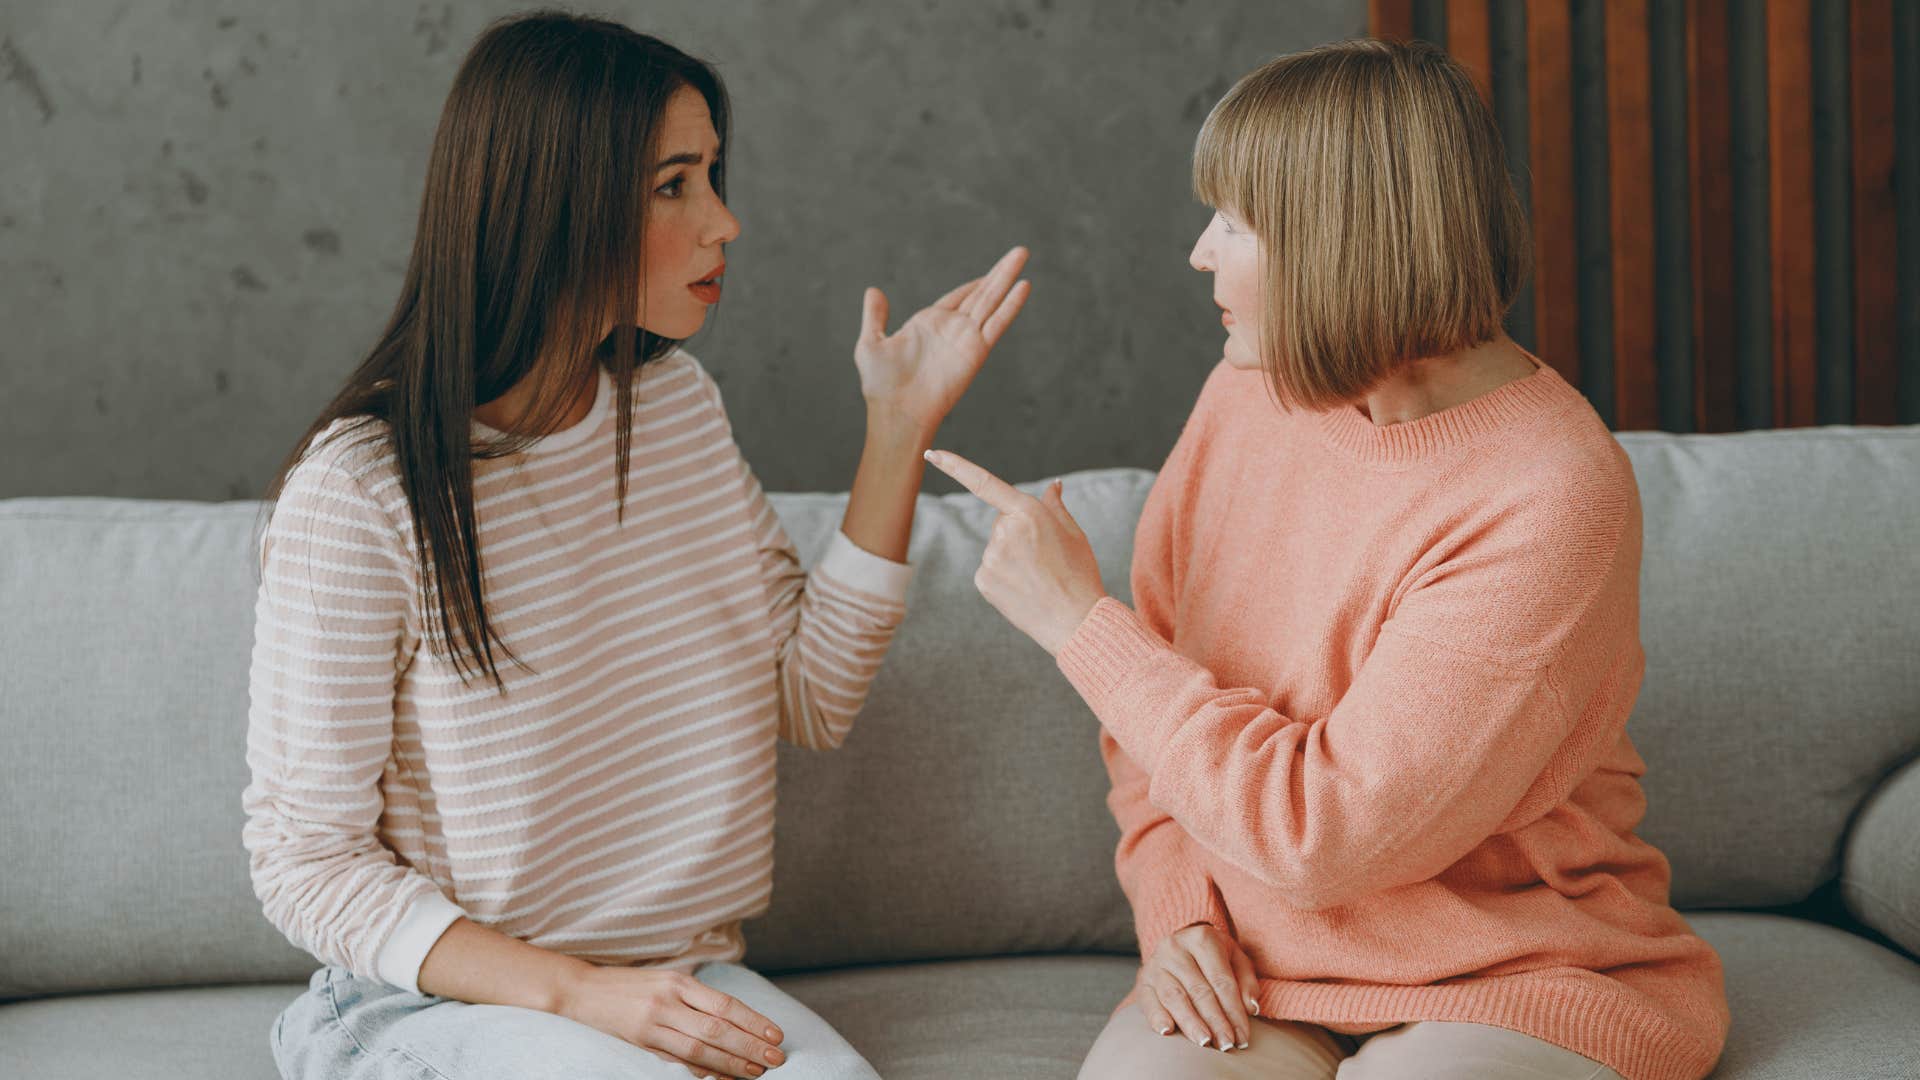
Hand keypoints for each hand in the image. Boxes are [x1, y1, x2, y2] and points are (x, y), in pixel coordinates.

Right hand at [555, 965, 784, 1078]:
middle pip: (717, 1028)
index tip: (776, 1035)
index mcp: (679, 982)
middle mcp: (668, 1001)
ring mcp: (652, 1023)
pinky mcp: (640, 1041)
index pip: (725, 1004)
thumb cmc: (630, 985)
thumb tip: (733, 1025)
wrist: (582, 990)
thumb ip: (696, 1000)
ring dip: (730, 1063)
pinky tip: (722, 1077)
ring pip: (699, 1048)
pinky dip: (701, 1071)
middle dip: (750, 1046)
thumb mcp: (666, 981)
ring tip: (755, 1072)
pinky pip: (677, 1060)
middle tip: (776, 1058)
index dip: (753, 1021)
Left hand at [854, 246, 1030, 434]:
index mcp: (929, 323)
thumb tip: (873, 290)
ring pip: (992, 300)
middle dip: (999, 272)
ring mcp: (966, 338)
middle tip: (1020, 251)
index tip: (991, 272)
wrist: (897, 411)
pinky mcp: (976, 350)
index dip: (974, 284)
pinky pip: (997, 323)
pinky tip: (1023, 286)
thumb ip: (875, 316)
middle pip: (981, 293)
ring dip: (1007, 277)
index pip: (958, 297)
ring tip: (1023, 254)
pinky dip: (1010, 305)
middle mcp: (952, 328)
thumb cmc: (881, 385)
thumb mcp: (871, 343)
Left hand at [921, 449, 1105, 654]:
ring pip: (996, 547)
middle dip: (1018, 532)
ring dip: (1012, 556)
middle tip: (1044, 557)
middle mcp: (1004, 532)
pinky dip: (1004, 576)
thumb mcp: (1074, 533)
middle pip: (1001, 522)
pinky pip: (990, 569)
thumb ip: (1054, 505)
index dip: (955, 466)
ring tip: (1037, 576)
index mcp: (1028, 512)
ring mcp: (991, 557)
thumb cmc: (1079, 574)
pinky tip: (1024, 588)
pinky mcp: (983, 580)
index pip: (984, 482)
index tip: (931, 454)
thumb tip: (1053, 485)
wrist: (1075, 620)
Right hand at [1136, 923, 1260, 1051]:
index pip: (1221, 980)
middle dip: (1215, 1021)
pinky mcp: (1142, 979)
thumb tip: (1251, 1007)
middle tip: (1226, 1044)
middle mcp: (1175, 948)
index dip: (1234, 1011)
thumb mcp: (1236, 959)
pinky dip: (1157, 1017)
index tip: (1242, 1036)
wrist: (1180, 945)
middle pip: (1199, 990)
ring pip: (1174, 996)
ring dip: (1190, 1022)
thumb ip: (1246, 982)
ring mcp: (1156, 963)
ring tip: (1204, 1041)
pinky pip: (1148, 1000)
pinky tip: (1168, 1032)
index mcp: (1202, 938)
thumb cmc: (1214, 957)